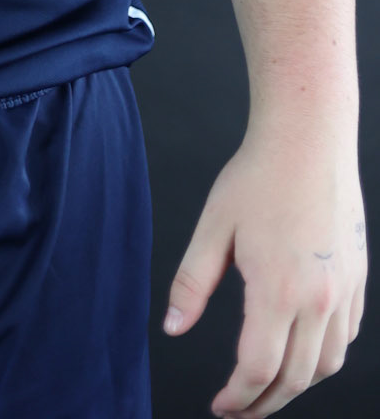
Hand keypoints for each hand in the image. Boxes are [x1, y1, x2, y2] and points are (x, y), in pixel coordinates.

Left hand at [162, 123, 365, 414]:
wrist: (308, 139)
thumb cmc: (258, 176)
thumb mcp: (213, 227)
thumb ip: (191, 282)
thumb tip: (173, 326)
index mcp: (277, 289)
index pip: (257, 369)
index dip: (237, 398)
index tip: (220, 407)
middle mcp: (318, 299)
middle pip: (295, 379)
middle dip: (264, 403)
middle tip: (239, 409)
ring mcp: (344, 291)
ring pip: (327, 365)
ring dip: (297, 385)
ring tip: (268, 387)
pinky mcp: (357, 280)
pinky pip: (345, 337)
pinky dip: (324, 356)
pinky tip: (302, 351)